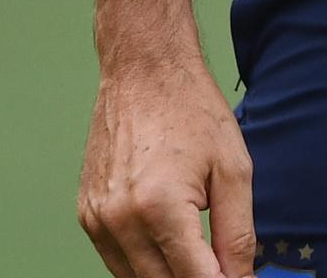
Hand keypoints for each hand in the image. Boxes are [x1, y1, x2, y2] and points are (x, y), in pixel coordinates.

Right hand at [78, 58, 255, 277]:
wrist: (143, 70)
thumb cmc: (192, 110)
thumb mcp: (234, 169)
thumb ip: (238, 234)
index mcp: (161, 207)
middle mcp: (122, 220)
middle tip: (223, 269)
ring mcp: (98, 219)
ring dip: (169, 277)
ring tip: (199, 257)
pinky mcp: (88, 215)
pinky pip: (116, 261)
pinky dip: (144, 266)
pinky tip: (168, 247)